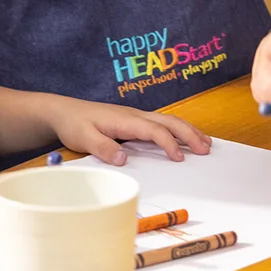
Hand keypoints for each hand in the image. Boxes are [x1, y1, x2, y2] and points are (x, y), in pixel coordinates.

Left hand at [44, 98, 210, 166]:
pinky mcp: (134, 121)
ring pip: (168, 121)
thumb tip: (123, 158)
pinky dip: (177, 130)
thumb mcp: (84, 138)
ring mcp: (136, 117)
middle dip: (189, 134)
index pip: (154, 130)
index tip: (180, 158)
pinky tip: (183, 138)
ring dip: (188, 130)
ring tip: (205, 143)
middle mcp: (135, 115)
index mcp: (126, 120)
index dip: (169, 143)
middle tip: (206, 149)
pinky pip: (161, 124)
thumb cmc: (74, 124)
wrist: (64, 111)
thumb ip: (103, 148)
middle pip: (169, 122)